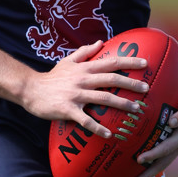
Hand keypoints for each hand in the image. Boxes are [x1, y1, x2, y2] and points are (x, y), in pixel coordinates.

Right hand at [22, 40, 149, 138]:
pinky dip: (97, 127)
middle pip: (111, 79)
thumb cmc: (52, 77)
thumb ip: (85, 52)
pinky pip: (85, 120)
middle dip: (131, 83)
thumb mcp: (68, 60)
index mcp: (85, 68)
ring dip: (121, 104)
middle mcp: (83, 79)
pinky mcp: (68, 109)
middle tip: (146, 88)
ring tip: (136, 110)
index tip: (144, 62)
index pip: (111, 62)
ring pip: (103, 98)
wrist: (30, 89)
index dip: (128, 61)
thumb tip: (101, 42)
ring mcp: (76, 95)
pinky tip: (109, 134)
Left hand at [129, 82, 177, 176]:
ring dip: (149, 170)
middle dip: (148, 174)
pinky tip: (143, 160)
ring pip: (163, 160)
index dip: (153, 155)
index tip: (139, 160)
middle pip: (163, 162)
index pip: (166, 149)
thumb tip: (172, 122)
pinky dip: (154, 159)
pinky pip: (164, 153)